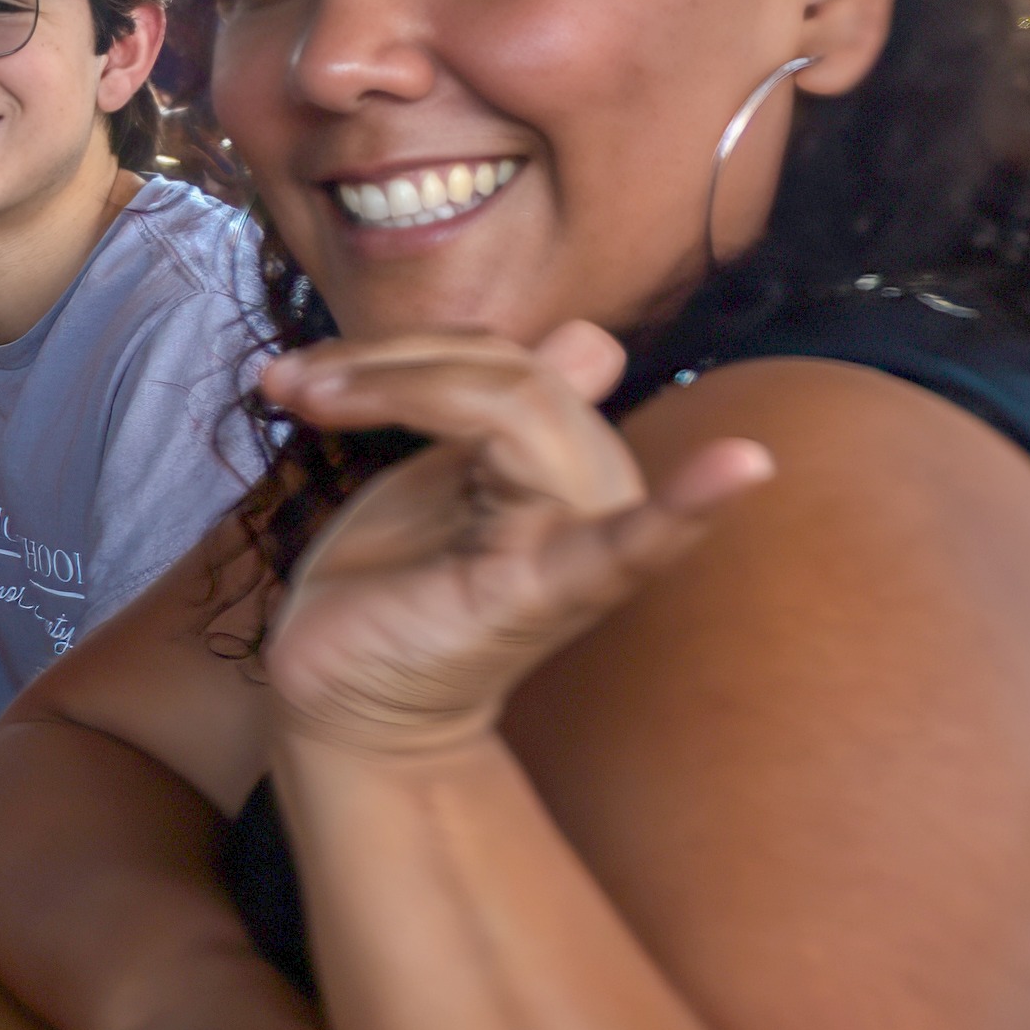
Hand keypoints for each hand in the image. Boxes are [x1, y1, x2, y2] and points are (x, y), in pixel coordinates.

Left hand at [256, 320, 775, 765]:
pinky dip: (685, 510)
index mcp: (562, 458)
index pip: (505, 361)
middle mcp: (587, 490)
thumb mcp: (436, 476)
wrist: (341, 690)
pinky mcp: (544, 593)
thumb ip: (493, 407)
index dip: (404, 349)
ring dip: (389, 385)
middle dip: (383, 363)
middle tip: (286, 386)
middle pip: (510, 371)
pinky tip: (743, 465)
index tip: (292, 377)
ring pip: (516, 402)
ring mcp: (572, 540)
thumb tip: (591, 339)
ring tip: (297, 399)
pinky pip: (627, 549)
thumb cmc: (391, 583)